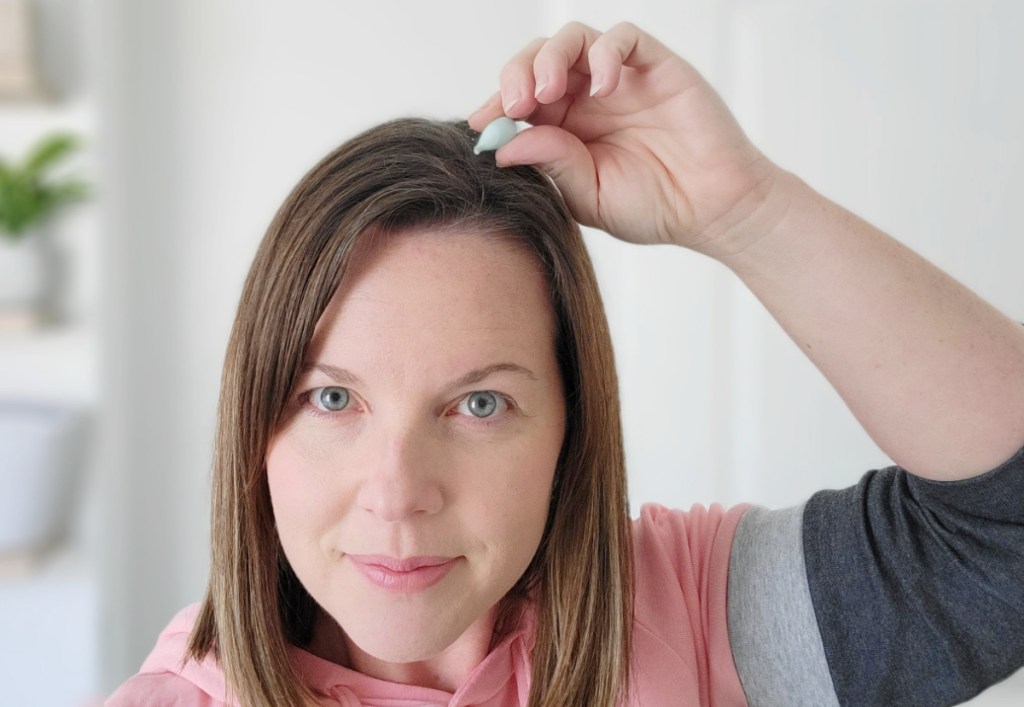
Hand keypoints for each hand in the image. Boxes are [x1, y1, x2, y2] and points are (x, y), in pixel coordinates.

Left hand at [469, 21, 783, 257]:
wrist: (711, 209)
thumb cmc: (652, 207)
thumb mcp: (587, 195)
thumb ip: (551, 164)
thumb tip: (503, 145)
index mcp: (563, 129)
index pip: (519, 101)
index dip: (495, 105)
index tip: (479, 124)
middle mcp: (586, 98)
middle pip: (538, 61)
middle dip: (517, 75)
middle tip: (515, 103)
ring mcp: (620, 79)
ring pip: (573, 40)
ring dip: (551, 57)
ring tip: (548, 91)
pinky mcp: (655, 66)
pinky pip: (623, 38)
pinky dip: (607, 52)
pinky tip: (604, 87)